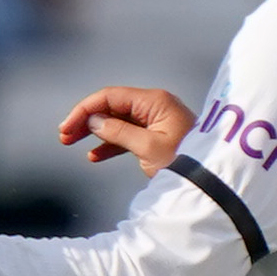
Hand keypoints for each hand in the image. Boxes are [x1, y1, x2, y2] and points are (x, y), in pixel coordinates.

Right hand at [59, 86, 197, 170]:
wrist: (212, 178)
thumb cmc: (186, 161)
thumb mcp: (149, 148)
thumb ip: (119, 132)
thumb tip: (94, 121)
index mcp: (154, 101)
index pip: (110, 97)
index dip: (85, 110)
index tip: (66, 127)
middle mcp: (153, 105)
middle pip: (111, 106)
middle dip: (86, 119)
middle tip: (64, 136)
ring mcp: (154, 119)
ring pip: (116, 120)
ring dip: (94, 131)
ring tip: (71, 144)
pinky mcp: (155, 134)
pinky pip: (126, 134)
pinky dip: (109, 143)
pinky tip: (94, 156)